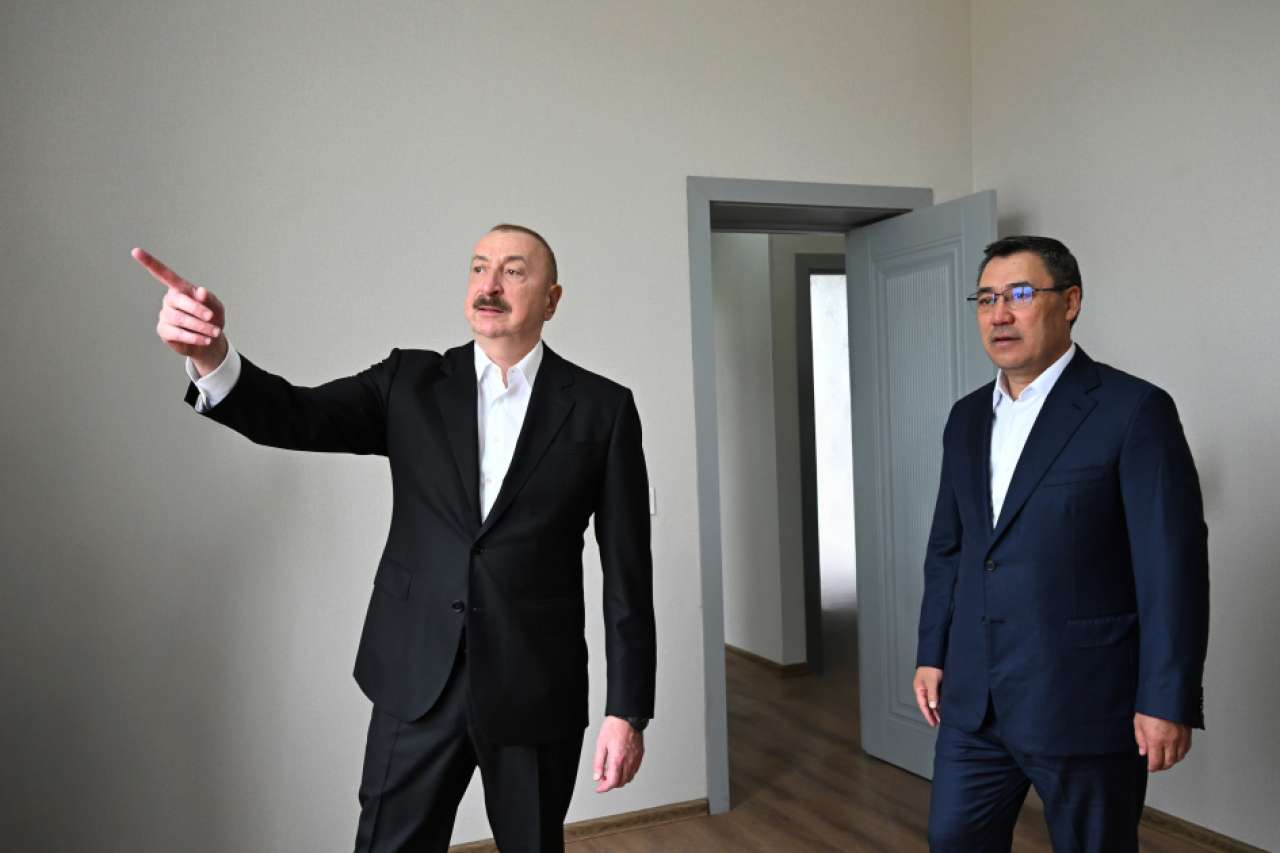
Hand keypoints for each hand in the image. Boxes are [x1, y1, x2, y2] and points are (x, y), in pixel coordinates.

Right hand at [133, 248, 227, 374]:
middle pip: (178, 300)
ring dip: (200, 326)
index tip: (135, 251)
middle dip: (197, 309)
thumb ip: (210, 299)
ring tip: (214, 332)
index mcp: (180, 288)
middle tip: (212, 317)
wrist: (210, 340)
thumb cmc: (212, 318)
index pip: (163, 273)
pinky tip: (205, 340)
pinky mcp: (164, 330)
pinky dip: (194, 337)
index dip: (149, 263)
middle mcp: (169, 300)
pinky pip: (177, 333)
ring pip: (180, 318)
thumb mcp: (216, 306)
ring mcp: (165, 315)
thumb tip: (201, 291)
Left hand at [592, 716, 643, 792]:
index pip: (612, 782)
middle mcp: (628, 761)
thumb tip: (597, 776)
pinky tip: (621, 767)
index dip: (604, 788)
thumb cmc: (614, 727)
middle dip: (611, 784)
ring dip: (620, 780)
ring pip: (629, 778)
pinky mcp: (640, 755)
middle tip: (603, 779)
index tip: (599, 789)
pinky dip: (627, 773)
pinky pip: (634, 770)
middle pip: (621, 782)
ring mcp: (636, 759)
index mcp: (617, 760)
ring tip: (611, 773)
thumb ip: (599, 763)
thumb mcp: (601, 745)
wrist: (627, 717)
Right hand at [913, 666, 942, 726]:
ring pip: (933, 701)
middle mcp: (924, 689)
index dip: (928, 715)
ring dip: (937, 709)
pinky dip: (940, 703)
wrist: (935, 656)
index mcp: (919, 689)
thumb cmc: (931, 666)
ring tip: (942, 717)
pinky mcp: (936, 685)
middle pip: (927, 705)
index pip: (923, 705)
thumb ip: (932, 694)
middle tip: (938, 723)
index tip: (933, 723)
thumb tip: (932, 706)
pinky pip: (937, 696)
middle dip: (933, 714)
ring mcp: (929, 687)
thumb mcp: (931, 681)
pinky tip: (944, 707)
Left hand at [1134, 712, 1191, 771]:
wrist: (1166, 695)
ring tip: (1165, 758)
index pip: (1156, 762)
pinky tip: (1175, 750)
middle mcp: (1170, 741)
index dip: (1153, 768)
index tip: (1150, 767)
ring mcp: (1180, 738)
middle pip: (1169, 762)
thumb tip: (1143, 752)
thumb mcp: (1138, 722)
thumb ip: (1141, 739)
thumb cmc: (1151, 706)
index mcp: (1156, 740)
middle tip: (1157, 764)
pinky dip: (1180, 752)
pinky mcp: (1187, 734)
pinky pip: (1186, 749)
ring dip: (1172, 760)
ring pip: (1179, 757)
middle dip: (1162, 766)